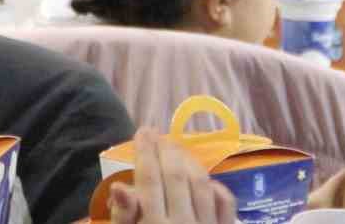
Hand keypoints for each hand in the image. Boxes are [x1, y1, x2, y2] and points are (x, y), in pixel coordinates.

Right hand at [109, 130, 235, 223]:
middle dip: (166, 150)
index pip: (149, 179)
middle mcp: (182, 223)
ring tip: (176, 148)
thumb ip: (123, 216)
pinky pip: (225, 204)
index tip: (143, 130)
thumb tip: (119, 185)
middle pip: (175, 176)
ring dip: (188, 161)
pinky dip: (216, 187)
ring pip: (200, 184)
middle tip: (158, 134)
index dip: (145, 151)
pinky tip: (204, 178)